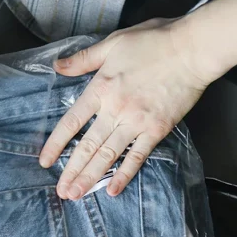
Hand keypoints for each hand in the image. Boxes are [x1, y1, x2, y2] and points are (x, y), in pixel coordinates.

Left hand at [38, 18, 211, 198]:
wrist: (191, 49)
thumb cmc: (154, 41)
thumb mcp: (112, 43)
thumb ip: (83, 59)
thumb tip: (57, 66)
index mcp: (101, 88)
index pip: (71, 122)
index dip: (56, 144)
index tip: (45, 161)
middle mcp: (115, 109)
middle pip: (87, 146)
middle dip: (72, 171)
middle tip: (61, 192)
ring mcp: (136, 122)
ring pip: (108, 155)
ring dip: (90, 177)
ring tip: (76, 195)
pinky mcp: (156, 130)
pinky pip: (137, 157)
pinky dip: (124, 174)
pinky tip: (112, 190)